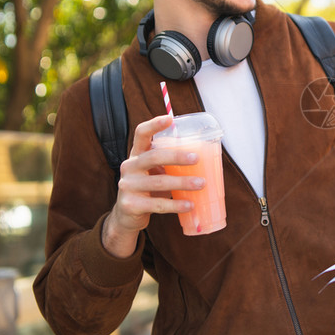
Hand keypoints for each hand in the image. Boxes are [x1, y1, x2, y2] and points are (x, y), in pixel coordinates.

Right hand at [101, 114, 200, 257]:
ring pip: (158, 182)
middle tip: (196, 159)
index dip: (154, 125)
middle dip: (176, 156)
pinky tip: (190, 205)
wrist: (127, 215)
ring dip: (182, 183)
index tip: (169, 119)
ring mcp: (127, 186)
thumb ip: (171, 163)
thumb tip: (207, 154)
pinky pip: (157, 204)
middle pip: (153, 156)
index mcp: (137, 154)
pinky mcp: (130, 205)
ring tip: (201, 184)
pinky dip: (176, 204)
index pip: (141, 134)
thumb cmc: (149, 188)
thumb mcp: (155, 171)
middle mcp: (129, 167)